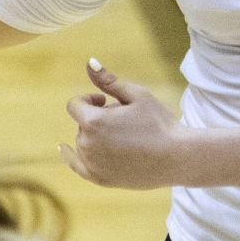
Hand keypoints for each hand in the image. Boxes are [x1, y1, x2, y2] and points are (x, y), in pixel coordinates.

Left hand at [61, 60, 179, 187]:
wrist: (177, 158)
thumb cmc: (159, 123)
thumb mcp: (136, 95)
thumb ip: (108, 80)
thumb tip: (89, 62)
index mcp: (93, 122)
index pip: (75, 105)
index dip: (90, 100)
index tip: (105, 101)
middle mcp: (87, 145)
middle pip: (81, 125)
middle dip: (96, 119)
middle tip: (124, 122)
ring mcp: (92, 164)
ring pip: (82, 143)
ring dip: (94, 136)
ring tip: (124, 138)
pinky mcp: (99, 178)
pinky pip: (76, 165)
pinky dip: (69, 155)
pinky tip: (63, 149)